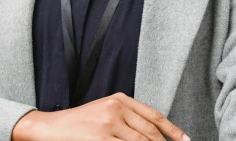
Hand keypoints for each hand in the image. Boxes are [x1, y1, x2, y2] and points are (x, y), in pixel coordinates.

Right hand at [11, 92, 190, 140]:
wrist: (51, 127)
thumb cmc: (79, 123)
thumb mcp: (106, 111)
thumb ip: (128, 117)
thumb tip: (152, 134)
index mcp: (120, 99)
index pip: (154, 116)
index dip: (173, 130)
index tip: (185, 140)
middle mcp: (117, 108)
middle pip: (150, 132)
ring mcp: (109, 124)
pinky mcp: (101, 139)